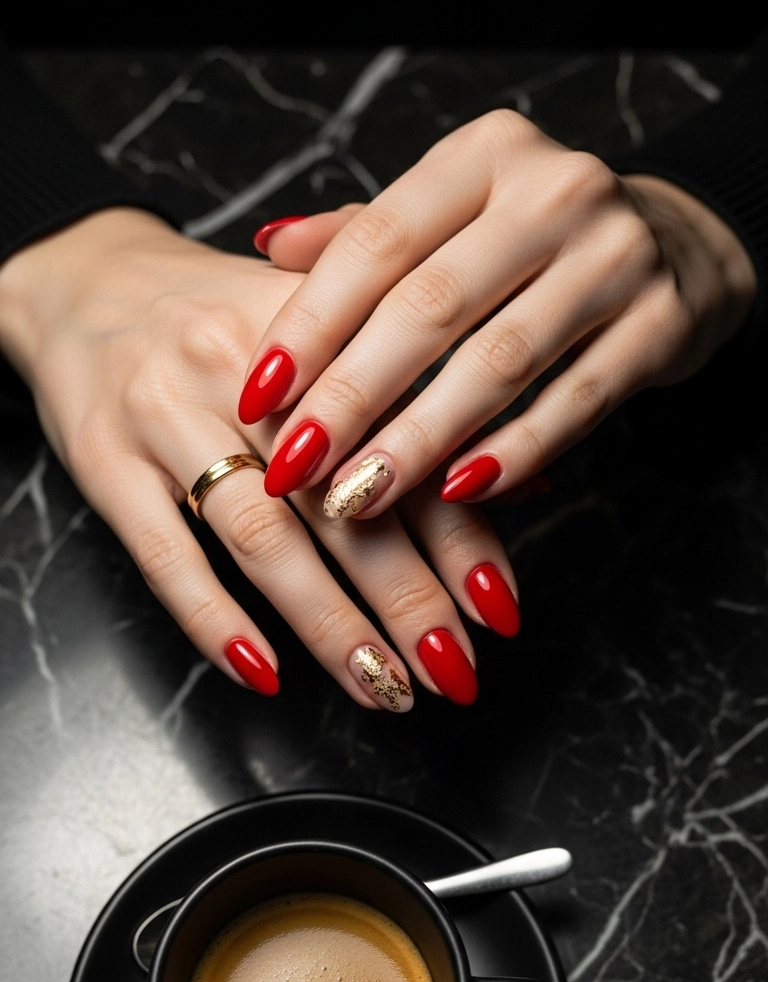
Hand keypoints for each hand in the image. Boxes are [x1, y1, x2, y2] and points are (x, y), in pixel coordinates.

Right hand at [0, 208, 517, 708]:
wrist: (84, 280)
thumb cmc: (222, 318)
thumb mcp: (325, 329)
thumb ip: (418, 399)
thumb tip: (524, 480)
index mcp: (319, 332)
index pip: (407, 445)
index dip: (460, 533)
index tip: (497, 610)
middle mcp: (245, 371)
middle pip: (341, 502)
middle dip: (408, 601)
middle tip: (451, 673)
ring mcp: (167, 416)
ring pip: (262, 536)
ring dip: (329, 625)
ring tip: (381, 687)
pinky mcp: (106, 460)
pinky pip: (164, 553)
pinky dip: (215, 620)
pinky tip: (264, 670)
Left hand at [240, 110, 755, 516]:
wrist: (682, 244)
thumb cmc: (536, 241)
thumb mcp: (454, 213)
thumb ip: (366, 236)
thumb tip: (268, 247)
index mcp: (484, 155)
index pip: (378, 243)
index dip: (311, 324)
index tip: (256, 395)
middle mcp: (553, 191)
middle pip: (430, 306)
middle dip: (352, 397)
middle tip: (296, 468)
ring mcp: (616, 255)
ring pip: (500, 362)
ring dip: (420, 439)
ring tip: (359, 497)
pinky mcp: (662, 323)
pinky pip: (576, 402)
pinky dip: (515, 453)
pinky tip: (461, 493)